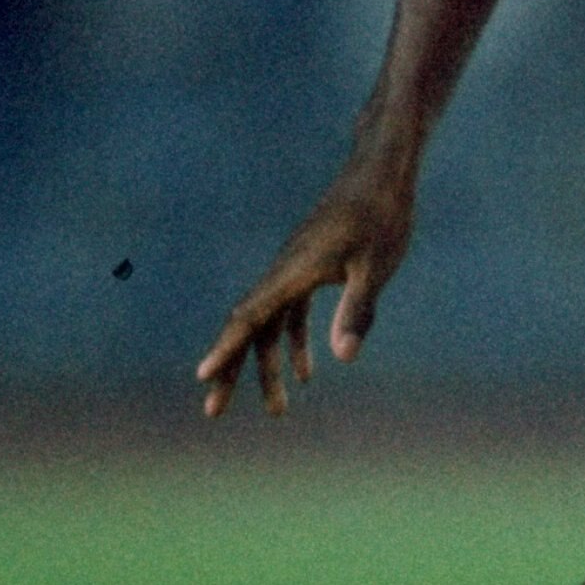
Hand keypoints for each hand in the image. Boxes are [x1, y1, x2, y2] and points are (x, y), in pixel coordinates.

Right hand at [195, 163, 415, 418]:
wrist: (381, 171)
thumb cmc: (382, 216)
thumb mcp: (374, 267)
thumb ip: (356, 310)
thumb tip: (344, 358)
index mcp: (292, 272)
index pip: (249, 318)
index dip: (225, 349)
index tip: (202, 377)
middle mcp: (284, 271)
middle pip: (247, 327)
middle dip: (231, 370)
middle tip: (214, 413)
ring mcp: (294, 270)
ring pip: (269, 324)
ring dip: (269, 366)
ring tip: (278, 411)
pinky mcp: (310, 267)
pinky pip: (290, 312)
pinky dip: (293, 342)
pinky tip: (307, 374)